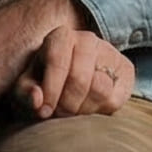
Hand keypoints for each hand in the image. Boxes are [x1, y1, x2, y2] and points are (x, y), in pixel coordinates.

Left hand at [17, 26, 134, 120]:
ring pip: (100, 89)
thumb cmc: (42, 84)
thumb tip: (37, 100)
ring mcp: (109, 53)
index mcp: (60, 36)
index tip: (44, 112)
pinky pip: (115, 100)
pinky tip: (90, 107)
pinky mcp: (126, 71)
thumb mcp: (26, 87)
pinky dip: (101, 111)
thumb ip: (25, 93)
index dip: (51, 91)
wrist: (69, 82)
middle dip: (67, 105)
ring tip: (74, 110)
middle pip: (79, 79)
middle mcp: (87, 39)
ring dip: (84, 109)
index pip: (57, 61)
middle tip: (60, 114)